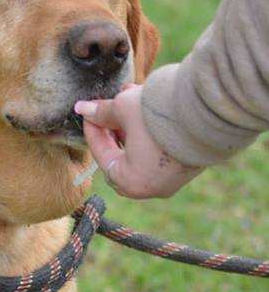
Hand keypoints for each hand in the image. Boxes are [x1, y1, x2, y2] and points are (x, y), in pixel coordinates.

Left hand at [75, 86, 201, 198]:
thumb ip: (102, 112)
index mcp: (129, 182)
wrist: (210, 110)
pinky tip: (151, 113)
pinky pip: (161, 154)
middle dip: (114, 131)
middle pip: (122, 158)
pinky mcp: (188, 168)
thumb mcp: (124, 108)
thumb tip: (82, 109)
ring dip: (133, 130)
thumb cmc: (159, 114)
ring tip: (131, 102)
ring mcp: (172, 181)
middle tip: (109, 110)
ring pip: (143, 155)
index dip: (93, 130)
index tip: (89, 113)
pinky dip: (152, 136)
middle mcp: (150, 189)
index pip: (102, 154)